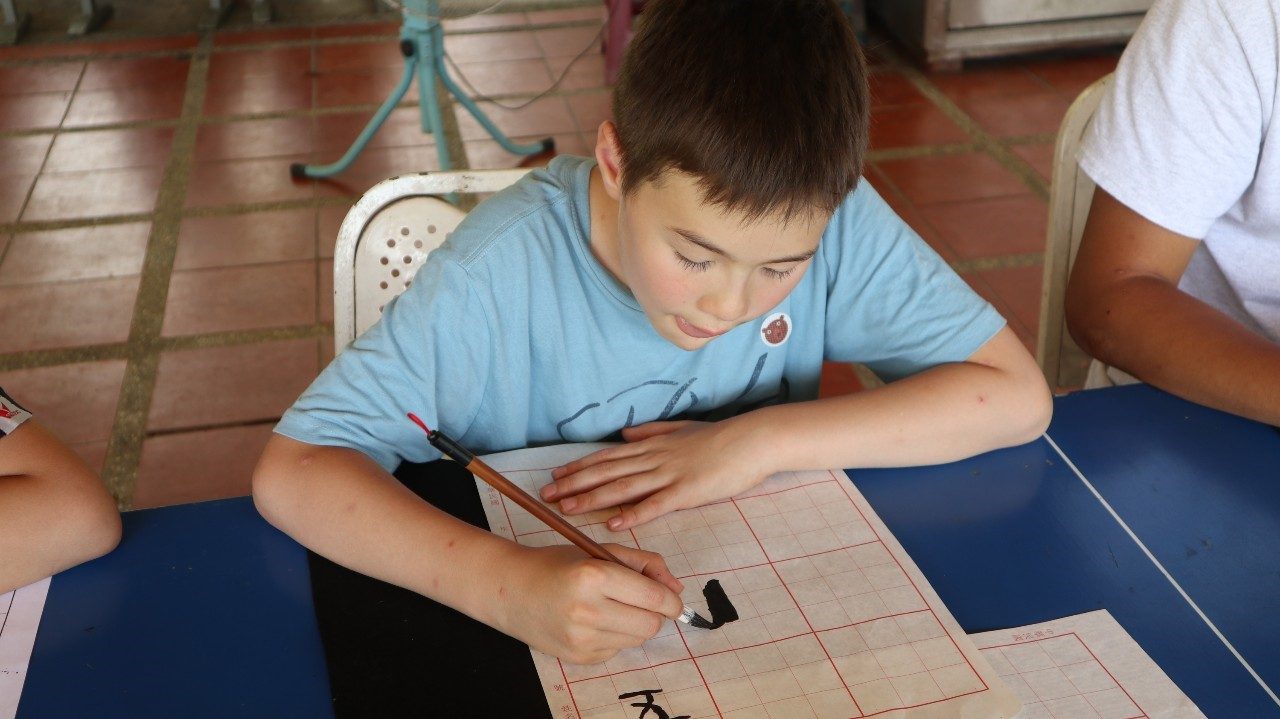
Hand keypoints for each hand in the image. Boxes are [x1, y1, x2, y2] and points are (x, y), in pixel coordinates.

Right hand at [492, 542, 683, 664]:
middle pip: (651, 624)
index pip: (654, 598)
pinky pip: (617, 649)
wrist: (511, 590)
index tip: (671, 597)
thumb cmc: (557, 565)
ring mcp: (582, 638)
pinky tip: (595, 621)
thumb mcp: (599, 551)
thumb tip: (676, 588)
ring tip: (614, 608)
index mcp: (594, 576)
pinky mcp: (579, 657)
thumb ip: (643, 563)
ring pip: (637, 639)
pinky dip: (615, 636)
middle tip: (641, 600)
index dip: (671, 600)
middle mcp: (588, 610)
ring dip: (636, 624)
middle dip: (655, 613)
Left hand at [539, 419, 773, 530]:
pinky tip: (613, 523)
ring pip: (622, 487)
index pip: (608, 457)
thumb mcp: (682, 428)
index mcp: (653, 445)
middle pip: (606, 472)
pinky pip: (655, 505)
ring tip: (567, 509)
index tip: (556, 475)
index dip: (580, 467)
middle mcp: (654, 458)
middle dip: (574, 484)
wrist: (753, 440)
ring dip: (592, 499)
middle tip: (547, 495)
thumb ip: (652, 430)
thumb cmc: (722, 436)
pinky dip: (633, 514)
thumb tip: (625, 431)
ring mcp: (669, 474)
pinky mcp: (688, 491)